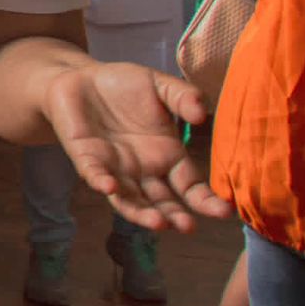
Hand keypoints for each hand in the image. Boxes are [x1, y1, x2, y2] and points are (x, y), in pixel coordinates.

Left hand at [45, 62, 232, 232]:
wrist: (80, 77)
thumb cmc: (124, 85)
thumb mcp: (160, 86)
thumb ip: (183, 97)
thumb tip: (202, 114)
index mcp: (167, 156)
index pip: (190, 186)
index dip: (206, 200)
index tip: (224, 212)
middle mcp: (143, 170)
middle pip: (162, 201)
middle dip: (175, 216)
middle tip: (187, 228)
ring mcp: (114, 168)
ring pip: (129, 199)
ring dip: (141, 213)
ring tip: (158, 223)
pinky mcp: (87, 159)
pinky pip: (94, 175)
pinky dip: (102, 183)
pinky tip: (111, 187)